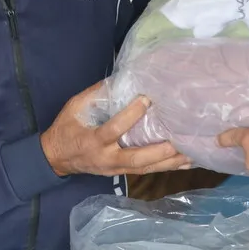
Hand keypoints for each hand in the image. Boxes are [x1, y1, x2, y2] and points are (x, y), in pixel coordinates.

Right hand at [41, 81, 192, 177]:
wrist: (56, 158)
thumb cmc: (66, 129)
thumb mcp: (74, 107)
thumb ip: (96, 94)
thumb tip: (122, 77)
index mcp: (93, 140)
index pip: (114, 129)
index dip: (131, 115)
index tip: (147, 99)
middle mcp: (107, 158)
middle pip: (136, 158)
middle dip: (159, 151)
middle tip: (179, 140)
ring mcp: (116, 168)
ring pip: (145, 168)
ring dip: (169, 162)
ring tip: (192, 153)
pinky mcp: (122, 172)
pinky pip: (147, 170)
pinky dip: (167, 166)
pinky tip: (186, 161)